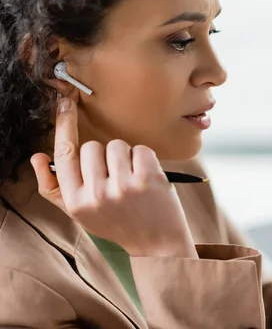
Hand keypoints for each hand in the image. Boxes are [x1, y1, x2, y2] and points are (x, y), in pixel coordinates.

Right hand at [30, 97, 196, 257]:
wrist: (157, 244)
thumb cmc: (117, 224)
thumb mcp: (81, 214)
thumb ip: (54, 188)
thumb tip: (37, 157)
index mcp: (76, 202)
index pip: (64, 154)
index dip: (64, 125)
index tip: (65, 103)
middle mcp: (96, 195)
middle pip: (93, 146)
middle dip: (105, 156)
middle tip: (117, 178)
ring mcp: (123, 186)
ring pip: (117, 145)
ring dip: (126, 158)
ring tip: (133, 181)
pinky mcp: (148, 179)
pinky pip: (141, 149)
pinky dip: (146, 160)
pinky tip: (148, 179)